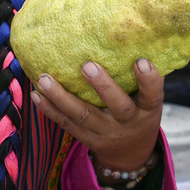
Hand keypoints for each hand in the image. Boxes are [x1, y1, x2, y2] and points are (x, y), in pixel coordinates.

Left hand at [30, 58, 163, 171]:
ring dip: (62, 97)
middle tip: (87, 65)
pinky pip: (67, 123)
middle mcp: (128, 122)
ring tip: (44, 79)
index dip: (148, 80)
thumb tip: (135, 37)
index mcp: (147, 110)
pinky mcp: (87, 138)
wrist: (132, 152)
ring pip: (83, 115)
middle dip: (102, 87)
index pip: (153, 96)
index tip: (141, 60)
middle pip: (118, 106)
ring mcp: (106, 133)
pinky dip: (50, 110)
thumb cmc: (139, 111)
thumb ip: (142, 77)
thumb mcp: (148, 99)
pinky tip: (36, 95)